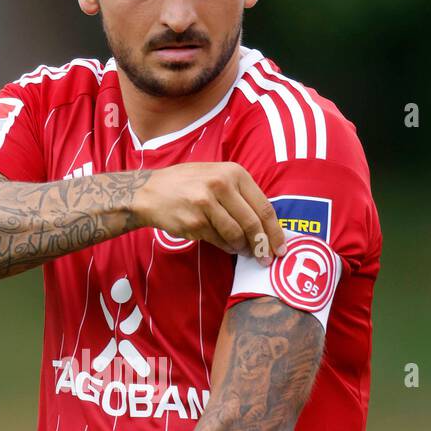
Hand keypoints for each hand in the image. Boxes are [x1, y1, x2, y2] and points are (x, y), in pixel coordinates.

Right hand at [134, 161, 287, 260]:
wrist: (150, 192)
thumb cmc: (187, 184)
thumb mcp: (216, 175)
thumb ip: (240, 193)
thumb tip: (265, 223)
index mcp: (233, 172)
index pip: (263, 206)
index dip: (274, 230)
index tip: (280, 246)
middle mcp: (221, 185)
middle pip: (252, 223)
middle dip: (262, 245)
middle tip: (266, 258)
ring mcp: (206, 204)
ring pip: (236, 234)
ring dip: (243, 248)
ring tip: (245, 252)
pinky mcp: (194, 222)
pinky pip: (219, 241)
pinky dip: (227, 247)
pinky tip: (228, 247)